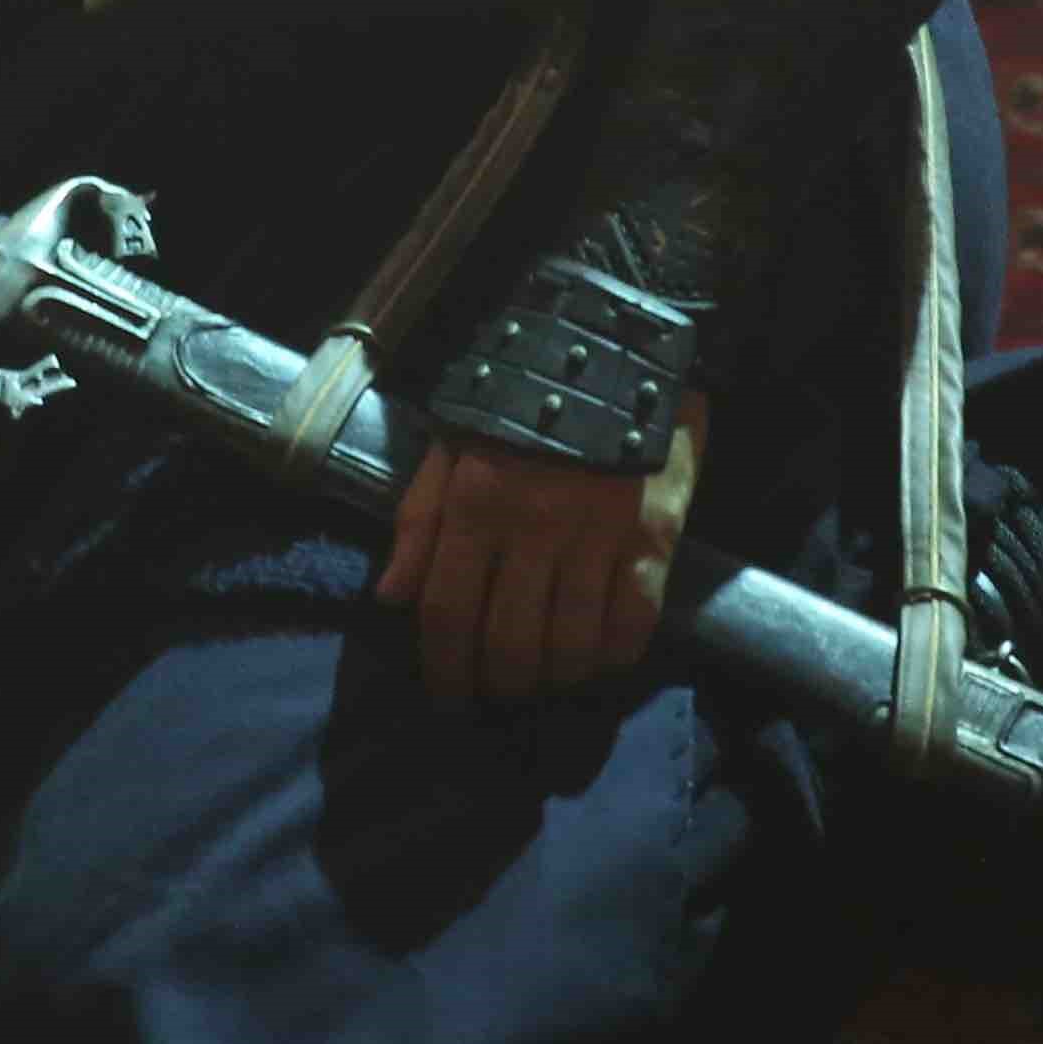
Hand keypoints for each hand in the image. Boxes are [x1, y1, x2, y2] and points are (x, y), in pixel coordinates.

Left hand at [374, 397, 703, 701]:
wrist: (611, 347)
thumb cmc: (518, 400)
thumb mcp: (451, 444)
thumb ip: (420, 520)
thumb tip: (392, 598)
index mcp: (474, 503)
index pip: (446, 611)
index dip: (442, 668)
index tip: (446, 696)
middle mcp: (531, 528)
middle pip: (506, 642)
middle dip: (495, 684)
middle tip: (495, 693)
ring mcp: (595, 536)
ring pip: (569, 645)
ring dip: (551, 678)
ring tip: (543, 680)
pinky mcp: (650, 538)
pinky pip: (632, 623)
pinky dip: (612, 656)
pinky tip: (598, 658)